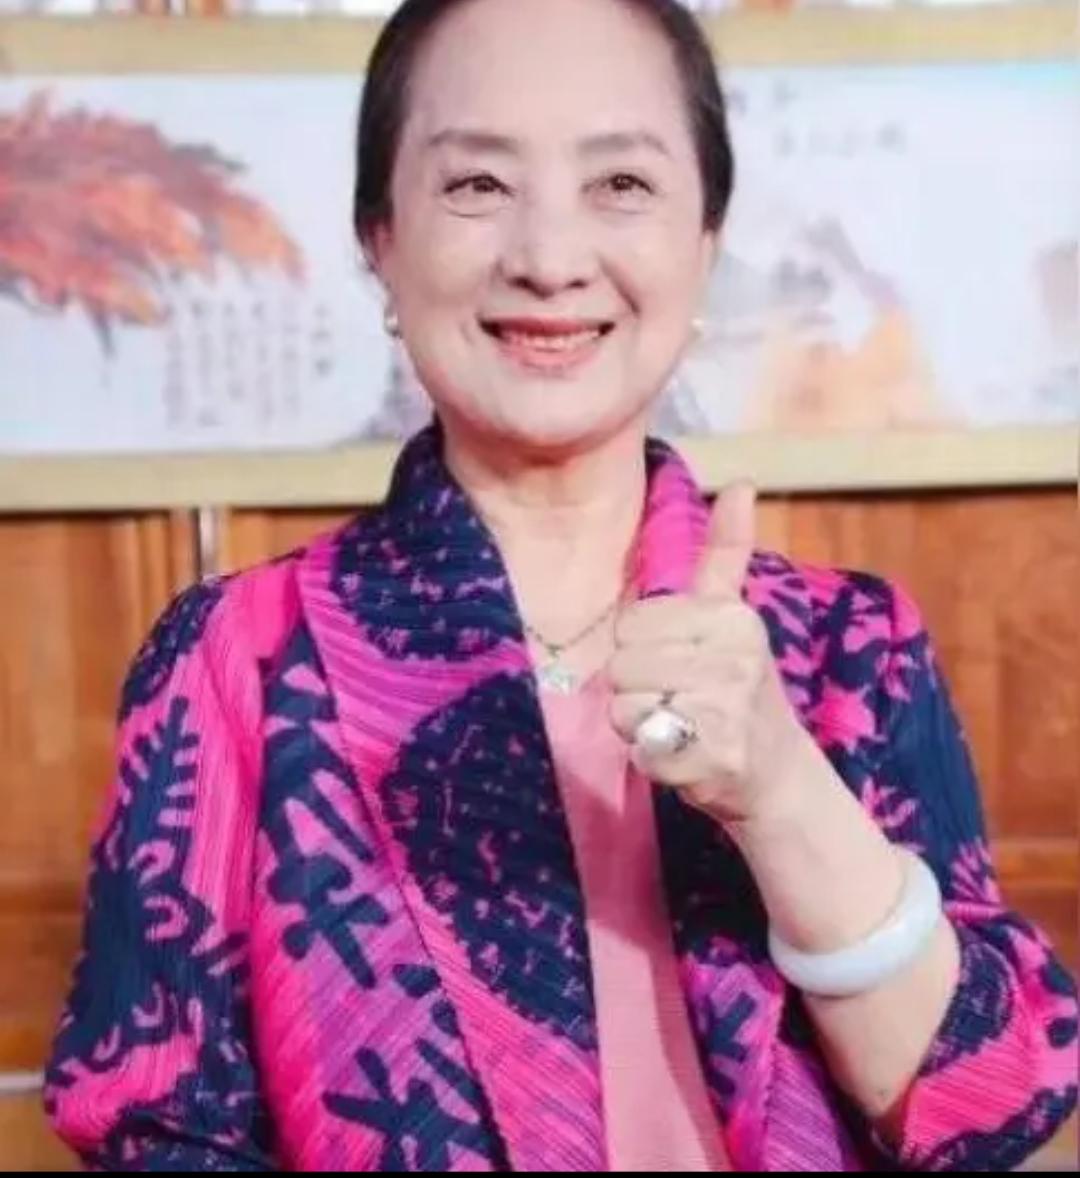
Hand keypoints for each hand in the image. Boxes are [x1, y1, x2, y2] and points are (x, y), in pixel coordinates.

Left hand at [608, 482, 813, 824]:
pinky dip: (651, 761)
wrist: (778, 773)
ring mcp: (727, 709)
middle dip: (637, 690)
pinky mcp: (713, 757)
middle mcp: (734, 658)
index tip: (679, 662)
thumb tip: (740, 483)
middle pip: (621, 666)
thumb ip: (726, 552)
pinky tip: (682, 755)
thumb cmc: (741, 687)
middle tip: (678, 700)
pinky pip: (641, 751)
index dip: (642, 648)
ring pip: (624, 709)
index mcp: (730, 617)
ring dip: (641, 727)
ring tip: (679, 727)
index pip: (632, 623)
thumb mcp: (732, 615)